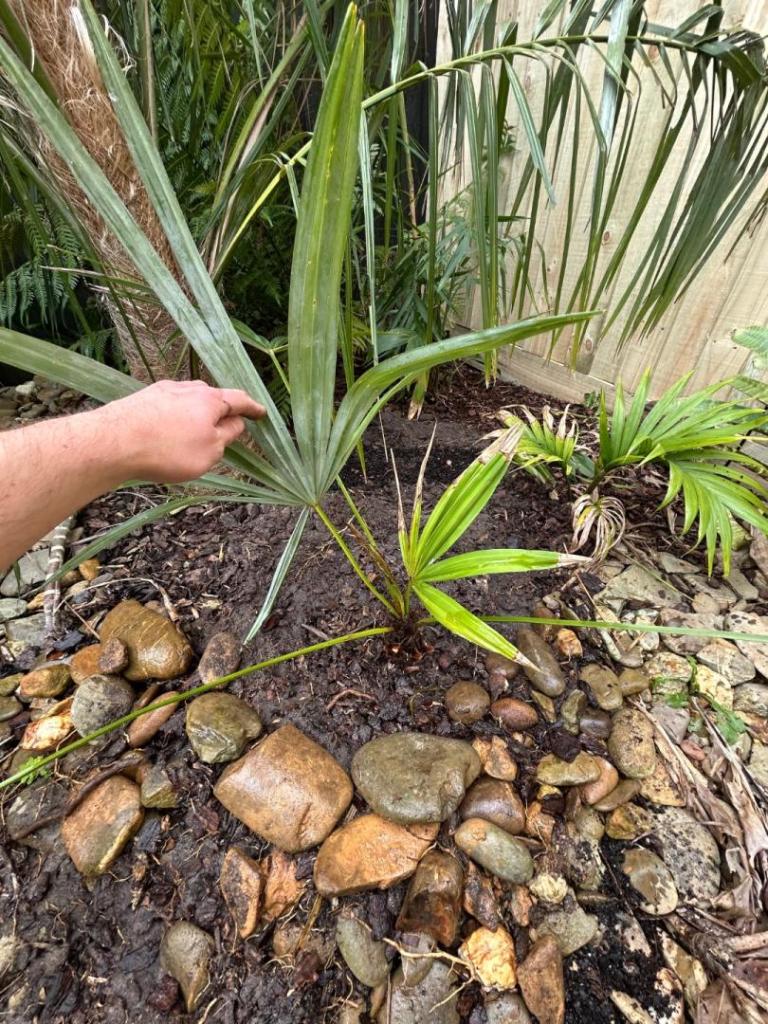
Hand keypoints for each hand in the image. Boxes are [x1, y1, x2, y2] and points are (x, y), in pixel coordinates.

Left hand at [105, 380, 266, 482]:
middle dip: (222, 412)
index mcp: (210, 400)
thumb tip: (235, 423)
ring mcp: (163, 391)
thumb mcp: (210, 452)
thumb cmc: (168, 450)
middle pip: (213, 398)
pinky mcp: (143, 399)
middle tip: (227, 428)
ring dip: (196, 416)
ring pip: (189, 402)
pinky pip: (168, 408)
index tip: (261, 413)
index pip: (239, 400)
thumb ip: (227, 436)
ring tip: (194, 437)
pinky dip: (175, 420)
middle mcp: (188, 388)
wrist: (114, 442)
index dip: (252, 408)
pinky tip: (168, 434)